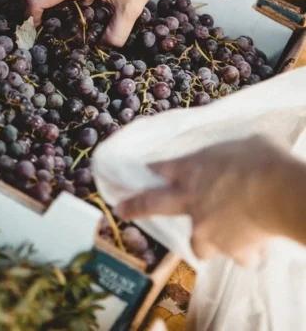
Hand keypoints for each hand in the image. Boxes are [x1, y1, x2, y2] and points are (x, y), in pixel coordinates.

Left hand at [116, 136, 290, 264]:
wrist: (277, 193)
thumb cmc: (262, 160)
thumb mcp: (243, 144)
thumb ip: (231, 154)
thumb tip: (241, 153)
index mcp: (192, 170)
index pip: (164, 168)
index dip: (154, 169)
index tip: (145, 169)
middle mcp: (192, 201)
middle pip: (154, 204)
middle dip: (135, 206)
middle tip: (121, 209)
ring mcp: (206, 229)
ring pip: (200, 244)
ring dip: (210, 241)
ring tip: (227, 239)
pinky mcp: (229, 249)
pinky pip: (238, 255)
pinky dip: (245, 252)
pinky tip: (258, 246)